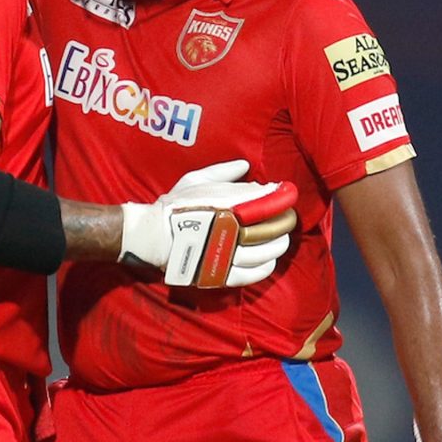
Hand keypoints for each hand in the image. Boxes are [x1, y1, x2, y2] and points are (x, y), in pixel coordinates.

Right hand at [118, 159, 299, 288]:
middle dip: (284, 224)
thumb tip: (247, 166)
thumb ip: (223, 172)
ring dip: (278, 246)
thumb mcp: (195, 180)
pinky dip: (265, 268)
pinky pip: (251, 274)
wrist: (151, 236)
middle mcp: (227, 229)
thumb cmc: (174, 205)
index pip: (263, 201)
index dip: (280, 200)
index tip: (287, 197)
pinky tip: (270, 260)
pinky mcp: (219, 275)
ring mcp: (224, 254)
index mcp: (223, 203)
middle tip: (289, 221)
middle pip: (268, 228)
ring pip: (263, 252)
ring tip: (281, 240)